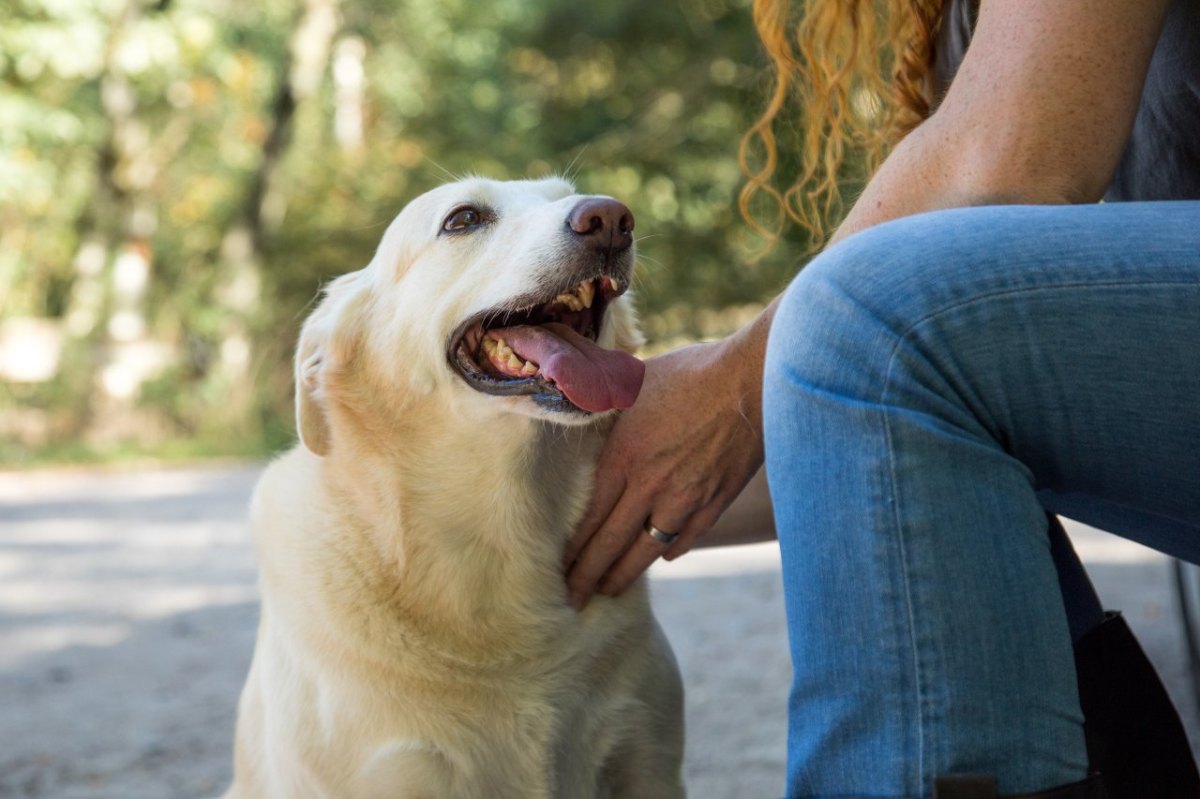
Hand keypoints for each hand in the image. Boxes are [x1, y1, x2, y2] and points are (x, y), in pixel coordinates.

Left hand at [563, 317, 768, 608]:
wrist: (754, 381)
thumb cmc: (691, 372)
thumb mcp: (634, 383)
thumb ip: (604, 406)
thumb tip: (574, 403)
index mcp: (623, 456)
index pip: (587, 518)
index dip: (570, 550)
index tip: (554, 568)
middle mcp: (650, 486)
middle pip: (610, 545)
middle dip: (587, 578)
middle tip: (571, 600)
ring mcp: (685, 501)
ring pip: (646, 553)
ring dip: (623, 575)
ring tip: (608, 589)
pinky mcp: (715, 504)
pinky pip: (684, 541)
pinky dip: (667, 552)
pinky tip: (658, 557)